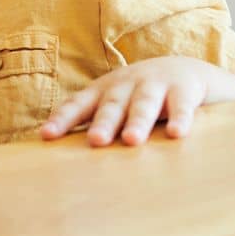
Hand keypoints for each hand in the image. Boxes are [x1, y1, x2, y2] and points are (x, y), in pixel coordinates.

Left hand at [40, 56, 234, 145]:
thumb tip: (66, 165)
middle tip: (96, 141)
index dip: (63, 118)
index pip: (79, 104)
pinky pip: (182, 106)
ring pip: (144, 104)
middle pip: (112, 105)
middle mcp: (126, 85)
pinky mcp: (184, 89)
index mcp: (104, 91)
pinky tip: (177, 135)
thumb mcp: (117, 105)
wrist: (187, 70)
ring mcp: (155, 84)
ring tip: (131, 140)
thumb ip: (97, 126)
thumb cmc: (140, 98)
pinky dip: (180, 119)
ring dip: (136, 121)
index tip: (47, 136)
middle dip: (103, 123)